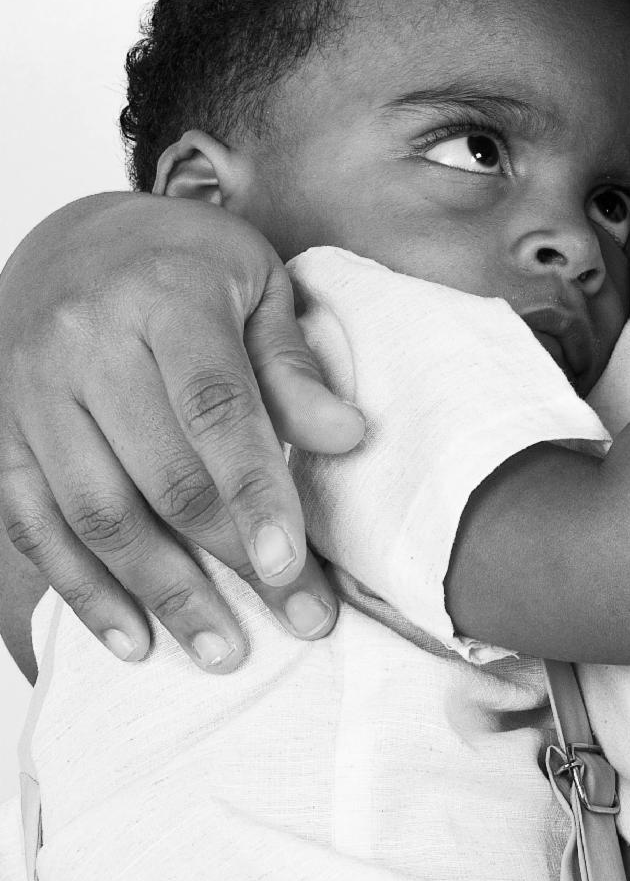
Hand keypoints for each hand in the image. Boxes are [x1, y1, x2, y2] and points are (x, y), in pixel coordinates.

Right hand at [0, 193, 364, 669]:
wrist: (72, 233)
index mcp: (163, 296)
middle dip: (232, 561)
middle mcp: (85, 342)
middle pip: (162, 474)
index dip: (254, 492)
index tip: (293, 564)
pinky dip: (83, 591)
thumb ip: (293, 364)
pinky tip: (133, 638)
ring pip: (96, 513)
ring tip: (223, 647)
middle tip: (298, 618)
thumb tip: (347, 437)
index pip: (214, 409)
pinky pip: (33, 525)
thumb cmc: (183, 261)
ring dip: (162, 592)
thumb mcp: (255, 281)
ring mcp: (31, 390)